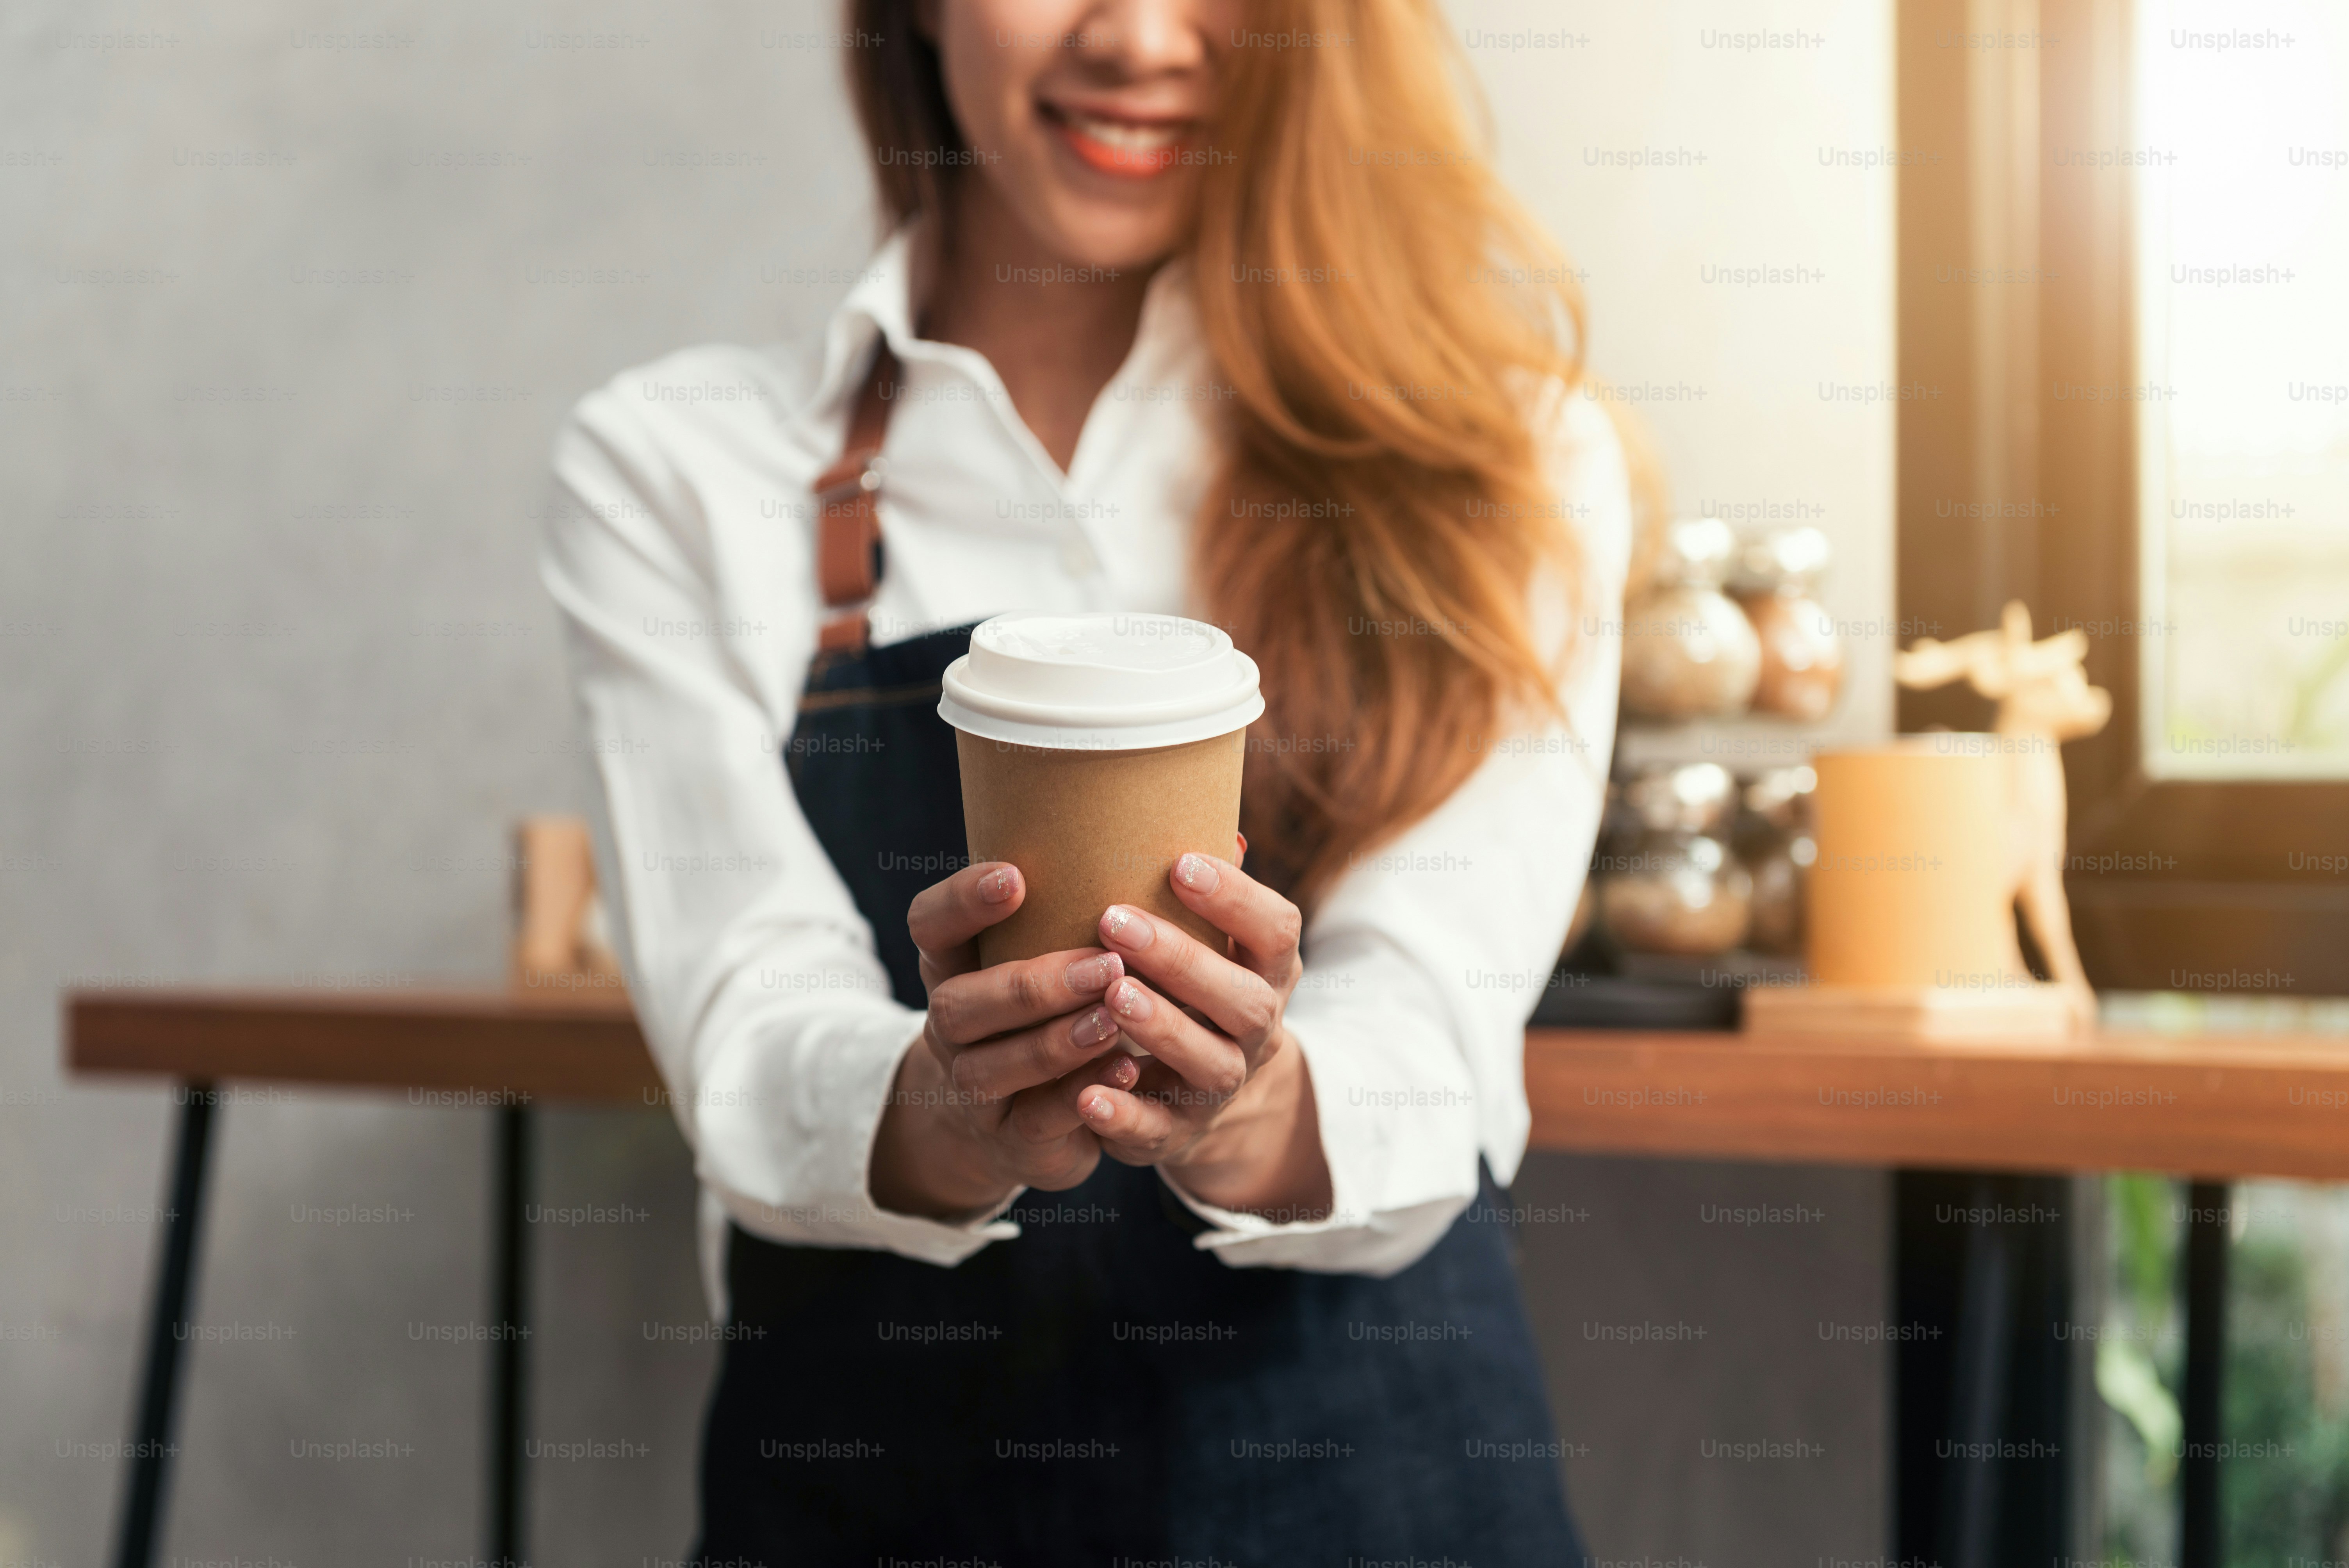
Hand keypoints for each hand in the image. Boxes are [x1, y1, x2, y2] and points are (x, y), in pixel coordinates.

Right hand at [866, 861, 1140, 1216]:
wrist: (1024, 1110)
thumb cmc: (1058, 1003)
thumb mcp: (1053, 949)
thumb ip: (1099, 900)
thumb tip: (1225, 843)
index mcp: (955, 962)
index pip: (930, 924)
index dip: (962, 901)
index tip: (1017, 875)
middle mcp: (952, 1022)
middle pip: (960, 1005)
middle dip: (1035, 983)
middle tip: (1109, 961)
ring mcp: (974, 1087)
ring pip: (995, 1068)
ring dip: (1059, 1042)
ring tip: (1118, 1016)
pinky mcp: (1013, 1139)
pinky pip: (1038, 1124)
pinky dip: (1083, 1100)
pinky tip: (1126, 1074)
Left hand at [1076, 852, 1333, 1221]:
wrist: (1196, 1089)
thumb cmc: (1190, 985)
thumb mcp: (1208, 937)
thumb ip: (1207, 892)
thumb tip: (1222, 829)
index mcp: (1267, 970)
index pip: (1275, 931)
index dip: (1235, 899)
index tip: (1179, 862)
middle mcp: (1256, 1029)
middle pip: (1244, 999)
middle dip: (1183, 959)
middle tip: (1114, 919)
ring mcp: (1221, 1085)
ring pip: (1209, 1063)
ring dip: (1161, 1027)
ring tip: (1112, 992)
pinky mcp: (1178, 1132)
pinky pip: (1157, 1131)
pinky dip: (1123, 1113)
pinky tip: (1083, 1092)